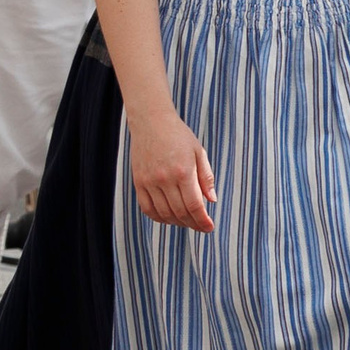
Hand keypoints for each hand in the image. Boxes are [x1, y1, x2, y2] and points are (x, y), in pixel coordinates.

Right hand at [129, 112, 216, 231]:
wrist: (151, 122)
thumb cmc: (179, 136)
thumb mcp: (198, 152)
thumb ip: (206, 177)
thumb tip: (211, 200)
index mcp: (183, 171)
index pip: (194, 205)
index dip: (202, 221)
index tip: (209, 227)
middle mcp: (164, 179)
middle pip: (180, 212)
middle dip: (193, 224)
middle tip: (201, 226)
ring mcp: (149, 182)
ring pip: (164, 213)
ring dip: (177, 223)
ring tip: (187, 222)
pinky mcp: (138, 182)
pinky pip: (147, 208)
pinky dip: (159, 218)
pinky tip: (169, 218)